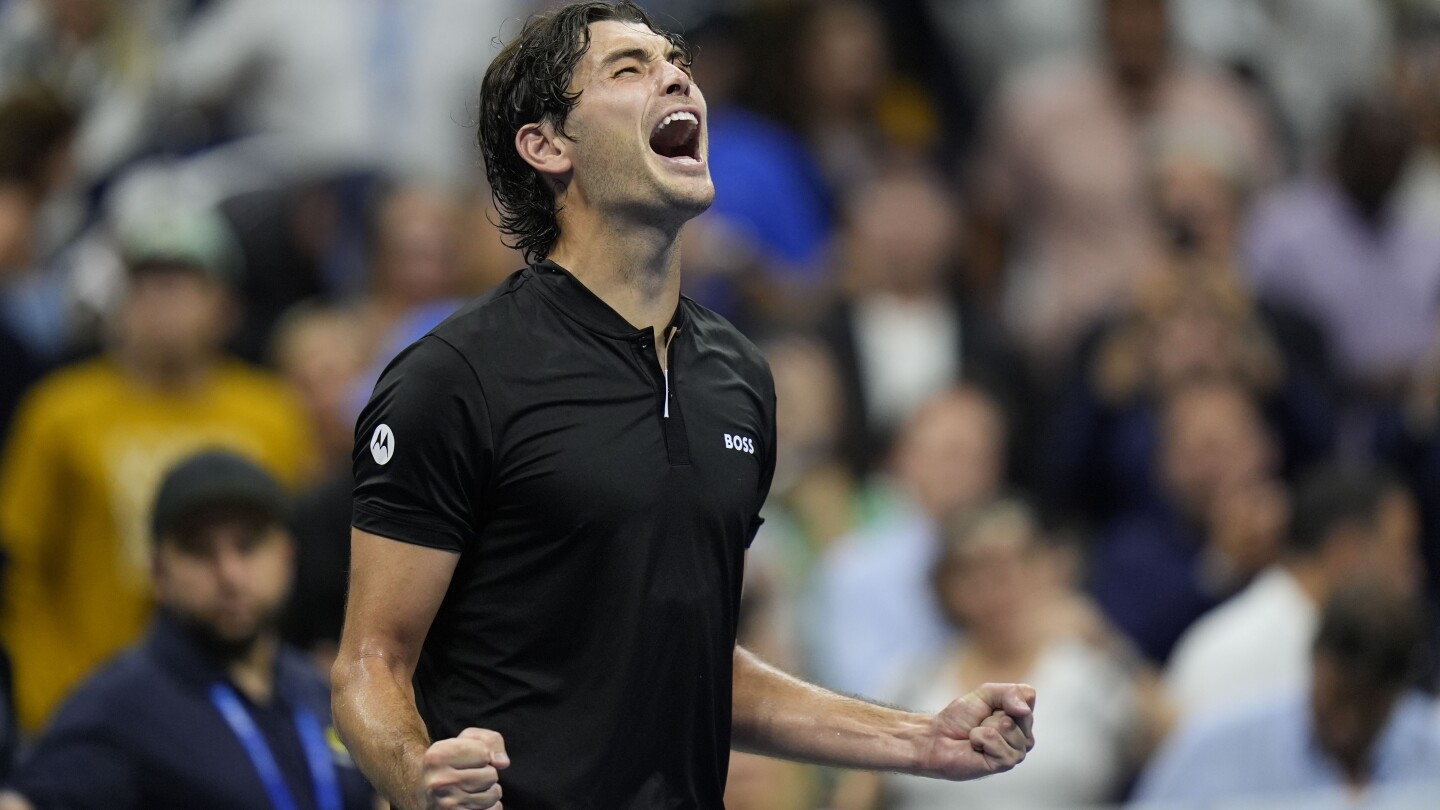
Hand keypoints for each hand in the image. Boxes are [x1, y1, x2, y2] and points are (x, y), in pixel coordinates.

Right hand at [420, 727, 507, 808]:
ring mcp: (448, 805)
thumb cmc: (450, 761)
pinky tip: (472, 802)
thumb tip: (502, 762)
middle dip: (486, 773)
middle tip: (469, 775)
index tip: (469, 758)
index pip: (484, 753)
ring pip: (494, 795)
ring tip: (471, 788)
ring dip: (488, 791)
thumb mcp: (464, 740)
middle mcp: (439, 782)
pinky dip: (489, 806)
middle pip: (491, 775)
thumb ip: (490, 741)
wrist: (423, 789)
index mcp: (438, 757)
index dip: (482, 754)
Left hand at [914, 682, 1035, 780]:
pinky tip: (975, 746)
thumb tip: (1025, 710)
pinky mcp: (1005, 763)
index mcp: (1022, 719)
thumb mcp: (985, 694)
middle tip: (980, 723)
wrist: (938, 738)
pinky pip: (994, 739)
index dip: (1004, 696)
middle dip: (992, 713)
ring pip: (1007, 727)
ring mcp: (1017, 752)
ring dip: (984, 727)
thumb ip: (1010, 693)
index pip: (1028, 696)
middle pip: (1020, 712)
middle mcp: (1024, 737)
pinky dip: (978, 738)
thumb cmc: (960, 718)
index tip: (989, 707)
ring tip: (977, 735)